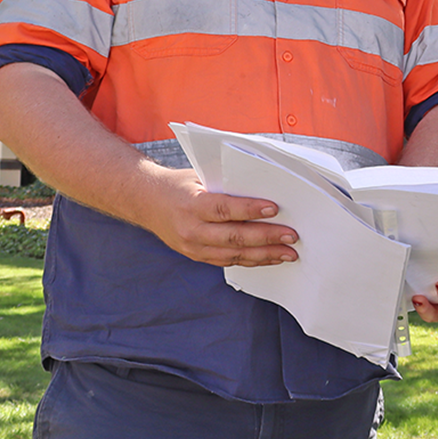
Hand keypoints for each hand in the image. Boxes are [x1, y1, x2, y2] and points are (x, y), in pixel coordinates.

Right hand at [140, 167, 299, 267]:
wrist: (146, 201)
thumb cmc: (179, 185)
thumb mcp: (200, 177)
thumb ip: (227, 185)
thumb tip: (264, 187)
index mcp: (192, 204)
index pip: (225, 209)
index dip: (251, 210)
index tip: (275, 209)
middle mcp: (191, 229)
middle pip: (234, 236)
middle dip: (266, 238)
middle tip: (291, 236)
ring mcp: (193, 246)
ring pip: (234, 254)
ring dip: (264, 255)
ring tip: (288, 253)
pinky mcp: (196, 256)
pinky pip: (228, 261)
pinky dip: (251, 260)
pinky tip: (269, 257)